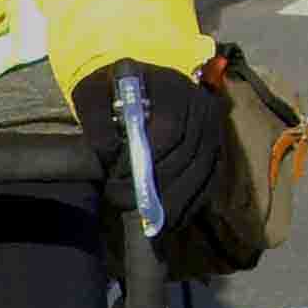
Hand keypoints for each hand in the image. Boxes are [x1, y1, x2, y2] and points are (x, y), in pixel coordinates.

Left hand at [72, 59, 227, 232]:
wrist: (139, 84)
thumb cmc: (111, 90)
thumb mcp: (92, 92)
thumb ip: (96, 118)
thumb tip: (109, 154)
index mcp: (172, 87)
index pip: (169, 130)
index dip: (144, 159)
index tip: (116, 177)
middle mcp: (200, 106)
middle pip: (185, 156)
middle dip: (153, 185)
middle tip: (120, 201)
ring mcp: (213, 130)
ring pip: (200, 173)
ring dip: (172, 202)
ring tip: (144, 219)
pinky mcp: (215, 150)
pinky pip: (209, 182)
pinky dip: (190, 205)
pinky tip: (170, 223)